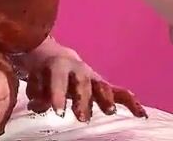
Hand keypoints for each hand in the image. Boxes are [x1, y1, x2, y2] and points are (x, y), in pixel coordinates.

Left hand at [24, 46, 146, 121]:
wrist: (53, 55)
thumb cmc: (42, 72)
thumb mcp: (34, 80)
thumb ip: (37, 94)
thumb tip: (38, 106)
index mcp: (58, 63)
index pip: (58, 79)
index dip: (58, 95)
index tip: (59, 112)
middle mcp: (78, 68)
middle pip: (82, 83)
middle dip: (83, 100)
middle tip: (82, 118)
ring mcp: (92, 76)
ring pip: (101, 85)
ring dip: (106, 99)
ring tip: (109, 112)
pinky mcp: (102, 84)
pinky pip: (118, 92)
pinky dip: (130, 102)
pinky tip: (140, 114)